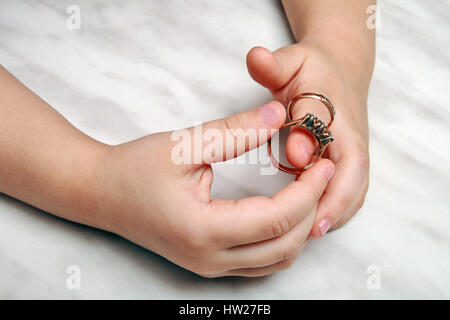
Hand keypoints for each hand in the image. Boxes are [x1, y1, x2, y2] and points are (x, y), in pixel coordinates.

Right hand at [89, 102, 334, 276]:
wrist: (99, 193)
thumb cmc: (135, 168)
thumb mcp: (185, 144)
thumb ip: (235, 130)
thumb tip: (278, 114)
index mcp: (204, 231)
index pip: (278, 219)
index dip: (309, 190)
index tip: (324, 162)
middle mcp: (210, 259)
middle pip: (286, 246)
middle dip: (312, 209)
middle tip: (321, 173)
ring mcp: (209, 267)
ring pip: (277, 260)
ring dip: (300, 227)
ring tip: (307, 190)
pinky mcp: (209, 263)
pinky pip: (261, 261)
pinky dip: (282, 238)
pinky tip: (285, 209)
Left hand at [247, 42, 371, 237]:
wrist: (340, 71)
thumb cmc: (312, 70)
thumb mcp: (291, 60)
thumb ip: (274, 64)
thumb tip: (256, 58)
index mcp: (334, 109)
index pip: (325, 127)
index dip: (310, 141)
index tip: (293, 157)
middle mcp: (350, 136)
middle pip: (352, 172)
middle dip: (333, 199)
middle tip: (309, 228)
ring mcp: (353, 153)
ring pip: (354, 189)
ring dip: (336, 213)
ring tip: (308, 237)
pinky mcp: (350, 166)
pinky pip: (350, 193)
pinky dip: (337, 212)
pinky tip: (315, 228)